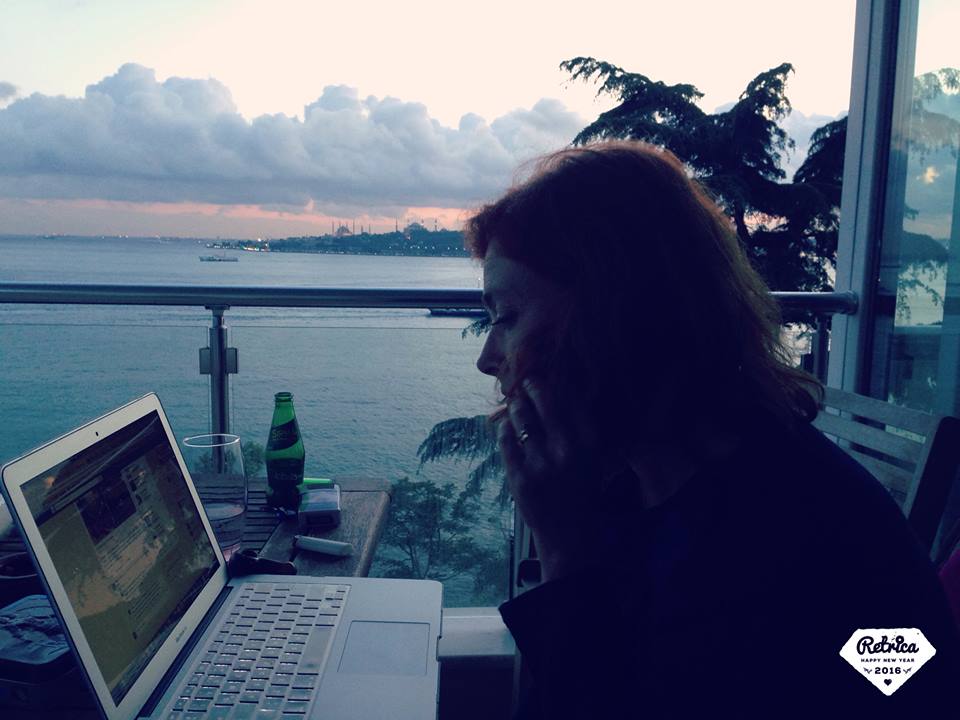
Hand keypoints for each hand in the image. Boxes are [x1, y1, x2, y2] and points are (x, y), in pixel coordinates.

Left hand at [497, 378, 596, 580]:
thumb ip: (578, 427)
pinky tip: (504, 424)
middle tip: (525, 381)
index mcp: (588, 441)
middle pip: (543, 401)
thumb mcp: (591, 457)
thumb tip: (557, 392)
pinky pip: (505, 439)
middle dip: (531, 386)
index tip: (543, 377)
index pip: (567, 398)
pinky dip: (503, 427)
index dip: (552, 384)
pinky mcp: (519, 476)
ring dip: (515, 405)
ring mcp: (541, 463)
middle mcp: (566, 448)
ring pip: (520, 417)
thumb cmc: (581, 490)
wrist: (570, 534)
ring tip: (514, 401)